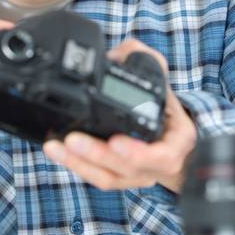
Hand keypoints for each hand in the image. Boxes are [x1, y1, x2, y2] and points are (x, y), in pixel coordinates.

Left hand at [43, 39, 196, 193]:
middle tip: (73, 139)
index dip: (139, 152)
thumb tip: (114, 55)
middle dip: (98, 154)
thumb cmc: (164, 104)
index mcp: (178, 140)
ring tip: (56, 147)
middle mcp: (160, 163)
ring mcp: (140, 175)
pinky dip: (77, 166)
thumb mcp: (161, 76)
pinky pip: (98, 178)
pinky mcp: (120, 178)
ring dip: (80, 163)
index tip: (115, 141)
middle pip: (128, 168)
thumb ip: (142, 58)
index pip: (164, 154)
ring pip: (109, 177)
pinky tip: (59, 152)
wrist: (169, 134)